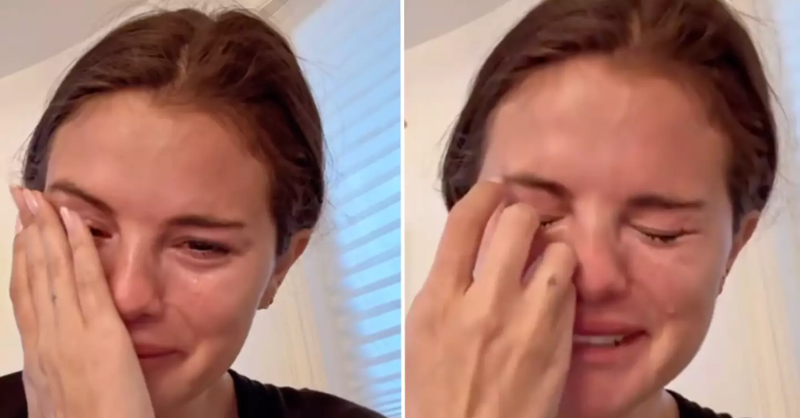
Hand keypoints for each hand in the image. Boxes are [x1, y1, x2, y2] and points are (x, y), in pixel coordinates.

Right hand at [9, 186, 154, 417]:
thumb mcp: (63, 405)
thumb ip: (61, 378)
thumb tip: (57, 370)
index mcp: (41, 359)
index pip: (26, 299)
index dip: (21, 262)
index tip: (21, 234)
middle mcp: (47, 342)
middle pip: (31, 276)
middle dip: (27, 234)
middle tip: (22, 198)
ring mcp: (70, 335)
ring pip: (51, 271)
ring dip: (45, 230)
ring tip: (40, 198)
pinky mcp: (100, 335)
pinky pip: (85, 280)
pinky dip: (77, 246)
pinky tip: (74, 220)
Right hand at [405, 180, 576, 417]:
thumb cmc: (439, 390)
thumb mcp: (425, 331)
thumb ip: (448, 284)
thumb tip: (475, 244)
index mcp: (440, 299)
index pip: (465, 222)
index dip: (485, 195)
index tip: (496, 190)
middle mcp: (483, 303)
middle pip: (519, 221)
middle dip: (525, 216)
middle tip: (526, 227)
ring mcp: (526, 321)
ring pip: (559, 250)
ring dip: (554, 250)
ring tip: (546, 265)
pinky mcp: (557, 340)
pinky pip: (570, 290)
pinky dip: (564, 287)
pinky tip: (553, 299)